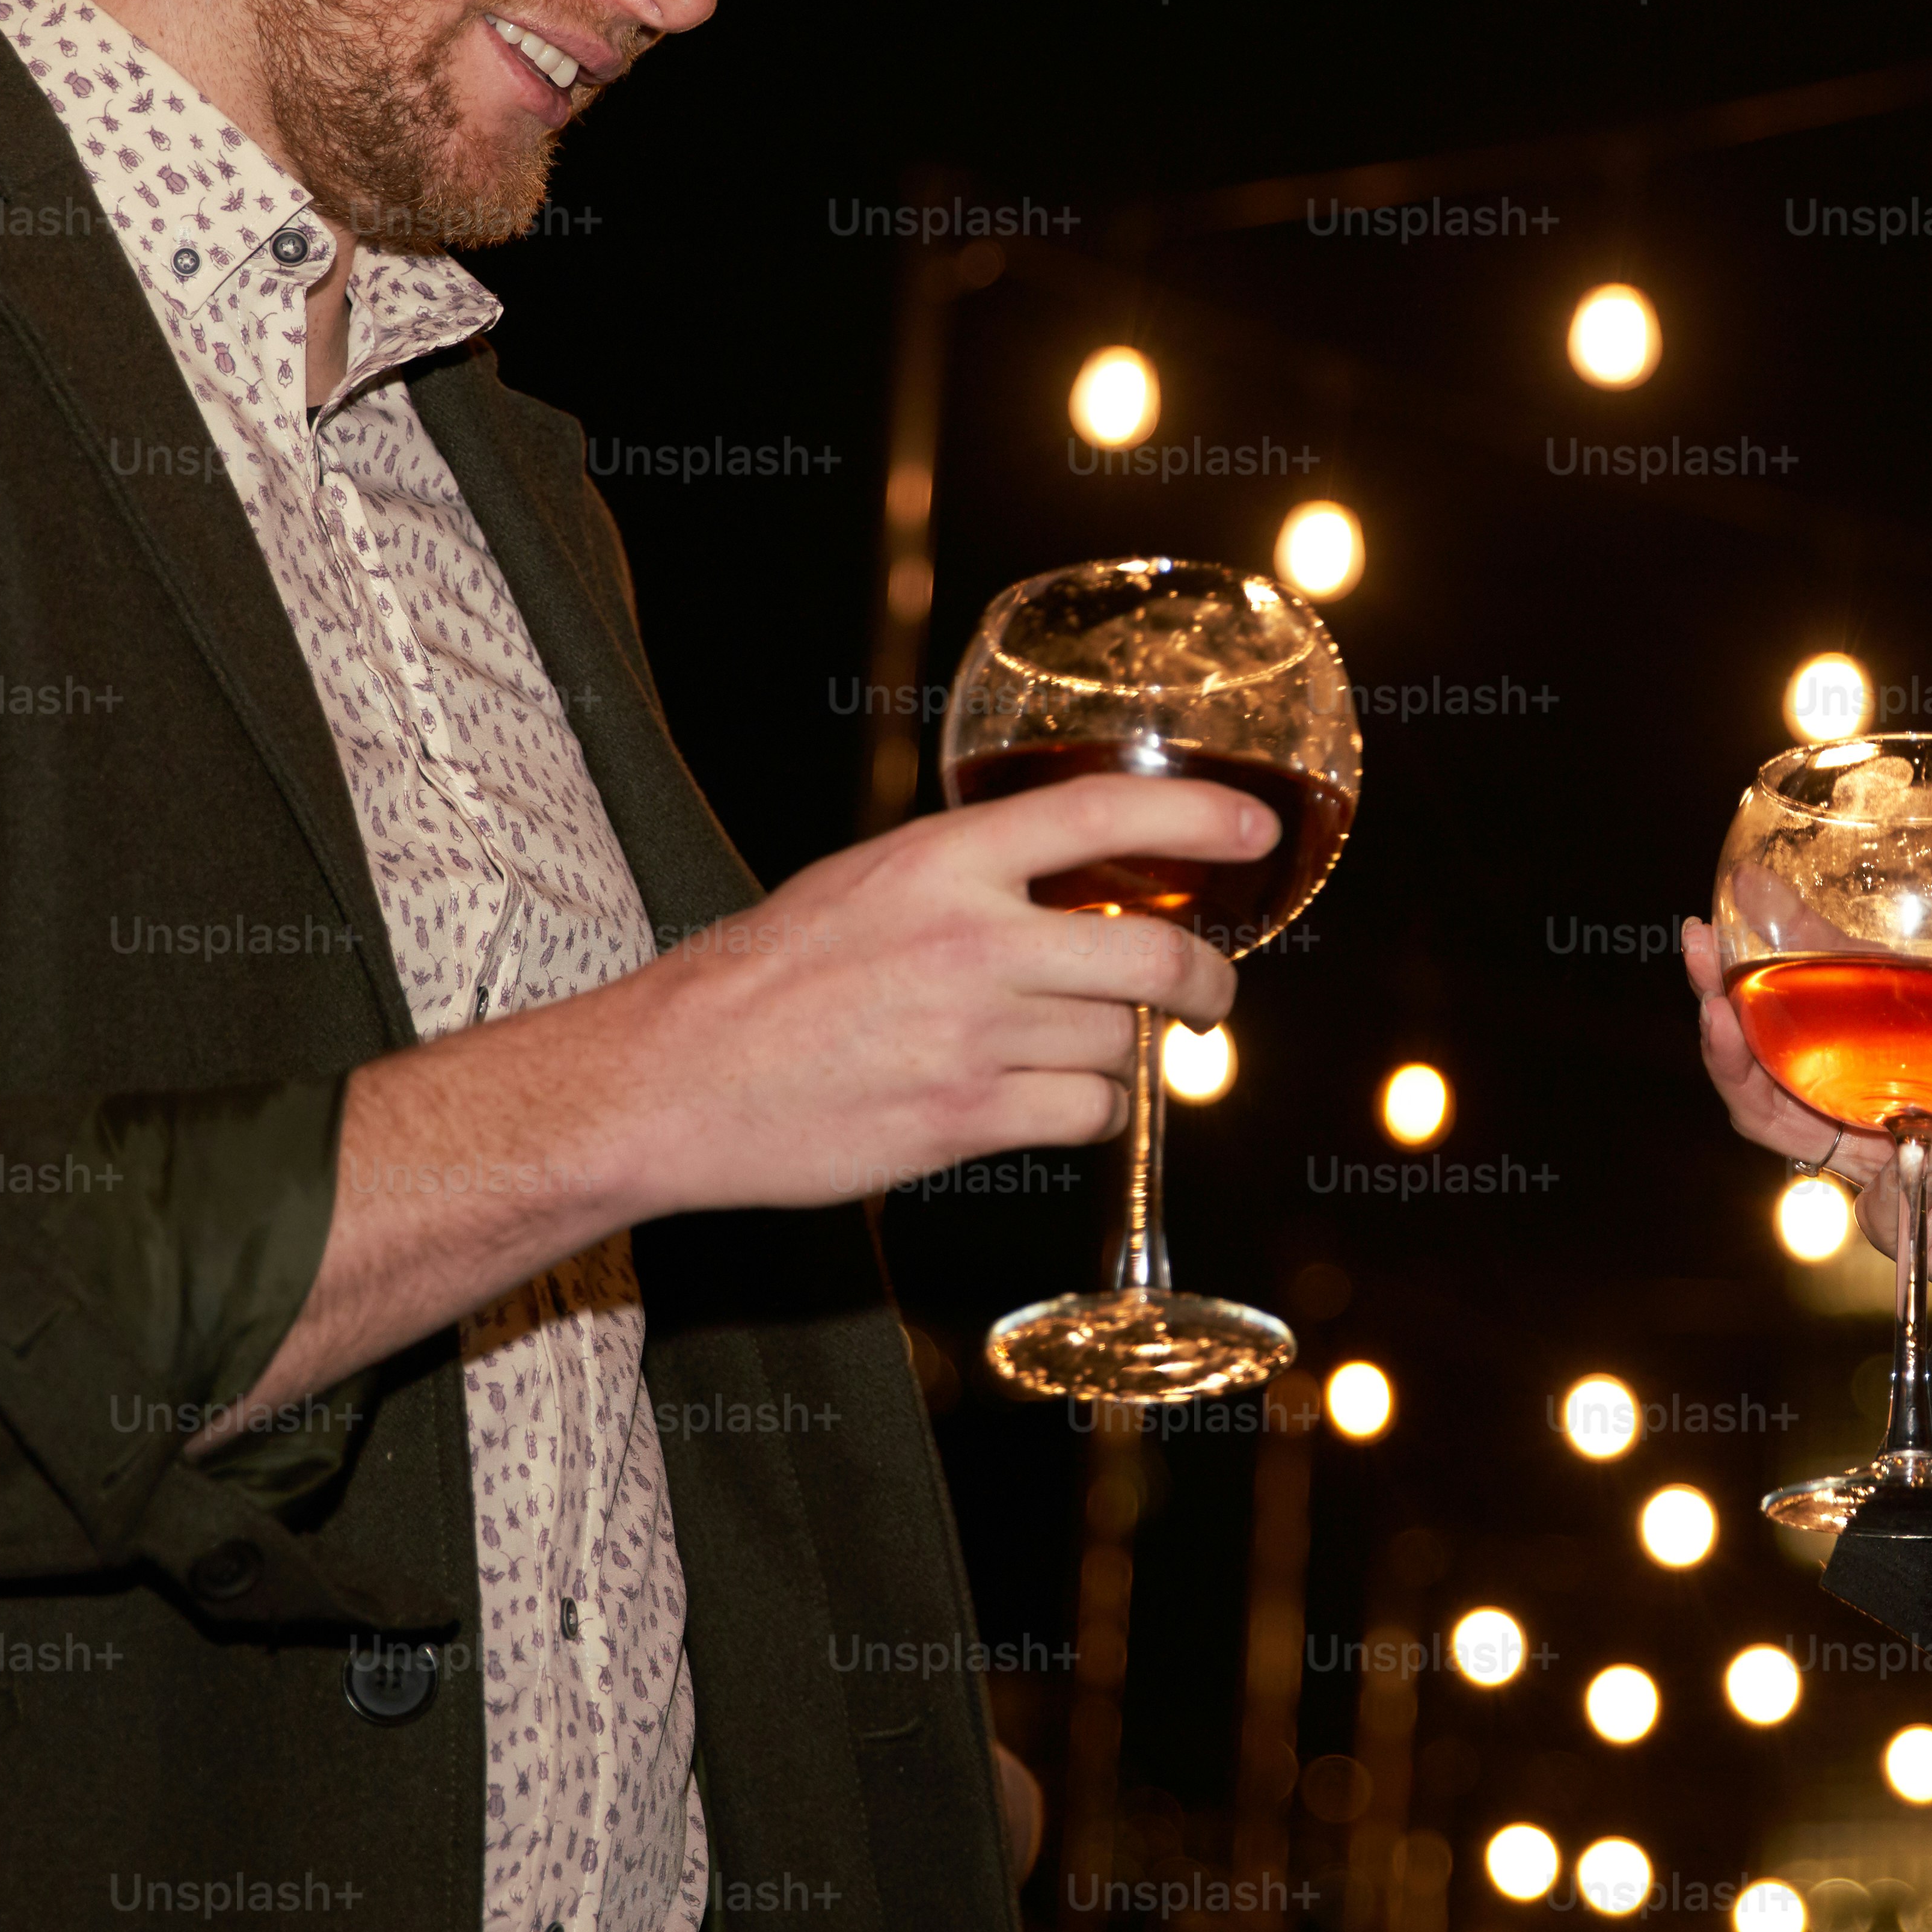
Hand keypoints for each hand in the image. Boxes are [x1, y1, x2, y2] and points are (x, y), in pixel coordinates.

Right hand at [611, 775, 1258, 1212]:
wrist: (673, 1080)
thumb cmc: (766, 979)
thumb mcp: (864, 885)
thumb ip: (968, 879)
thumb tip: (1075, 886)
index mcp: (941, 859)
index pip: (1104, 811)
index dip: (1201, 819)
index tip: (1258, 832)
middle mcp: (971, 939)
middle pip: (1153, 954)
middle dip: (1207, 981)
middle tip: (1212, 993)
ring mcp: (973, 1034)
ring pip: (1125, 1042)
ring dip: (1129, 1054)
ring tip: (1082, 1054)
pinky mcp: (965, 1120)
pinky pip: (1089, 1112)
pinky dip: (1094, 1111)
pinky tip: (1056, 1103)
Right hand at [1682, 913, 1931, 1313]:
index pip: (1842, 983)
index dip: (1791, 940)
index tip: (1748, 892)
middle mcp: (1894, 1096)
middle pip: (1777, 1047)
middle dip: (1725, 998)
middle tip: (1701, 949)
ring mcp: (1889, 1160)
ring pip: (1778, 1119)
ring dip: (1742, 1069)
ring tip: (1722, 1020)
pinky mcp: (1905, 1218)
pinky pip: (1884, 1187)